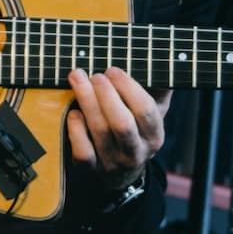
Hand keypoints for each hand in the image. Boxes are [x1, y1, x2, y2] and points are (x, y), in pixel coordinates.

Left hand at [66, 66, 170, 191]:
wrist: (123, 173)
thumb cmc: (136, 129)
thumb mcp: (153, 112)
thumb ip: (159, 89)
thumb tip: (158, 60)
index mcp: (154, 135)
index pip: (145, 110)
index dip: (128, 87)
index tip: (112, 70)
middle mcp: (136, 152)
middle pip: (122, 123)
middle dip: (106, 95)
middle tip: (95, 75)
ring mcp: (113, 162)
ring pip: (100, 132)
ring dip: (87, 101)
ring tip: (78, 79)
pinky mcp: (91, 170)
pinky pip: (82, 152)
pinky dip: (76, 129)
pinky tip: (73, 112)